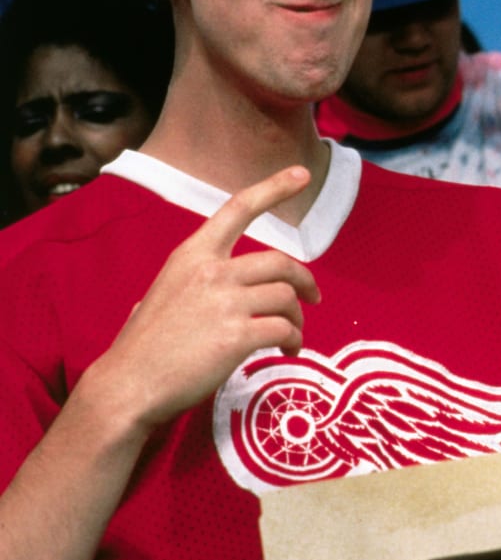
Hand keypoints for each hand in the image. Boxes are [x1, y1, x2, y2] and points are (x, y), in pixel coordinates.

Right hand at [98, 166, 320, 431]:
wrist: (128, 385)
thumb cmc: (143, 347)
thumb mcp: (161, 295)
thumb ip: (193, 284)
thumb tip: (211, 295)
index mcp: (191, 256)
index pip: (237, 209)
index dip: (272, 189)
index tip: (301, 174)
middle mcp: (211, 271)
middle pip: (280, 262)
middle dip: (304, 280)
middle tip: (313, 299)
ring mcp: (226, 302)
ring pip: (286, 297)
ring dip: (297, 318)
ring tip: (290, 337)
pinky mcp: (238, 335)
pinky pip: (284, 329)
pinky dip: (293, 340)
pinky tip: (286, 351)